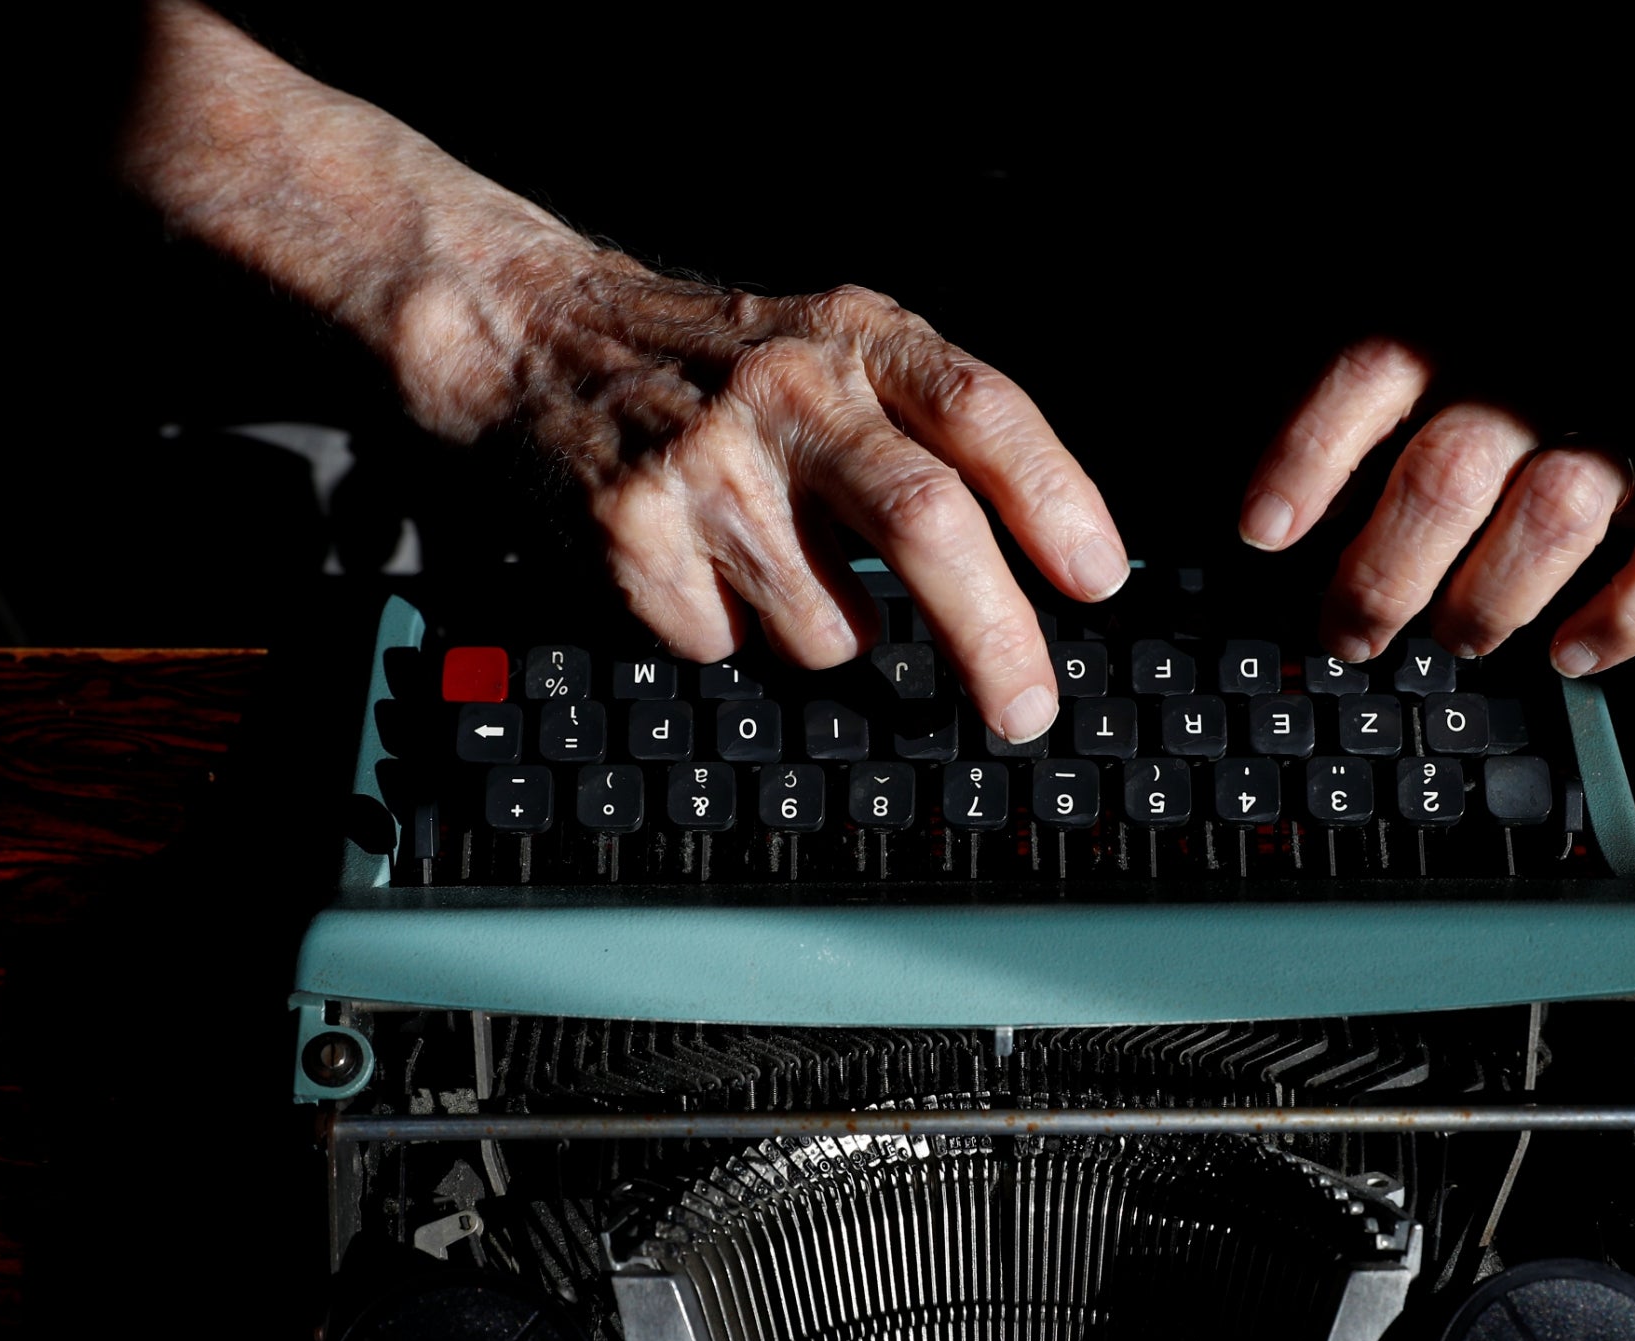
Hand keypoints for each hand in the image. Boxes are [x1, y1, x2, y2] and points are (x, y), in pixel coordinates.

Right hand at [399, 247, 1126, 740]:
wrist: (537, 337)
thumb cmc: (722, 366)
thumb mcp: (837, 345)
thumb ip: (935, 426)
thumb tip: (1051, 570)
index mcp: (858, 340)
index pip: (981, 412)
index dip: (1053, 501)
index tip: (1097, 580)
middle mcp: (788, 392)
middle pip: (924, 523)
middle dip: (992, 637)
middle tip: (1027, 709)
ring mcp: (706, 465)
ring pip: (829, 625)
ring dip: (831, 633)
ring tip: (779, 566)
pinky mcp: (633, 534)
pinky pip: (730, 646)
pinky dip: (731, 632)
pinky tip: (700, 566)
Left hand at [1236, 338, 1634, 674]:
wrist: (1626, 377)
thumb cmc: (1494, 379)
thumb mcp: (1423, 359)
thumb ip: (1358, 412)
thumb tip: (1276, 513)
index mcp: (1456, 328)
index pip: (1374, 371)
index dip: (1310, 452)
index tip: (1262, 531)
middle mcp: (1537, 377)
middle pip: (1449, 472)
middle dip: (1383, 573)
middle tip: (1349, 633)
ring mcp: (1627, 430)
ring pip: (1552, 516)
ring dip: (1488, 600)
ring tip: (1456, 637)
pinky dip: (1624, 618)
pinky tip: (1570, 653)